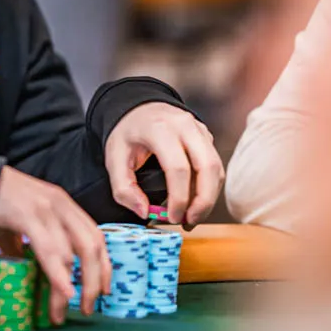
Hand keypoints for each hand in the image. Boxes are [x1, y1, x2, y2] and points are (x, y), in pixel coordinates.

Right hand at [0, 166, 110, 323]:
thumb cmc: (0, 202)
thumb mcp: (25, 222)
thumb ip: (30, 245)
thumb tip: (30, 272)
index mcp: (65, 205)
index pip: (96, 236)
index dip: (103, 265)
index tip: (103, 289)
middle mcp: (61, 205)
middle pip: (91, 246)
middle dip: (94, 280)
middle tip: (88, 307)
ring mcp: (46, 210)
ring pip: (71, 252)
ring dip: (70, 286)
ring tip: (61, 311)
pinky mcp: (29, 215)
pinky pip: (49, 249)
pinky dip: (59, 274)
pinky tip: (63, 292)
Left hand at [104, 102, 224, 228]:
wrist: (138, 107)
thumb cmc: (127, 133)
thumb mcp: (113, 158)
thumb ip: (124, 189)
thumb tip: (145, 212)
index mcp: (159, 128)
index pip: (178, 168)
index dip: (179, 199)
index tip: (171, 218)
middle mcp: (184, 125)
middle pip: (207, 167)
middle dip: (203, 202)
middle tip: (189, 222)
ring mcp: (199, 129)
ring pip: (216, 168)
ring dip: (208, 198)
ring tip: (191, 217)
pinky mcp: (206, 136)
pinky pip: (215, 165)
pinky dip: (209, 188)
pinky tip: (194, 202)